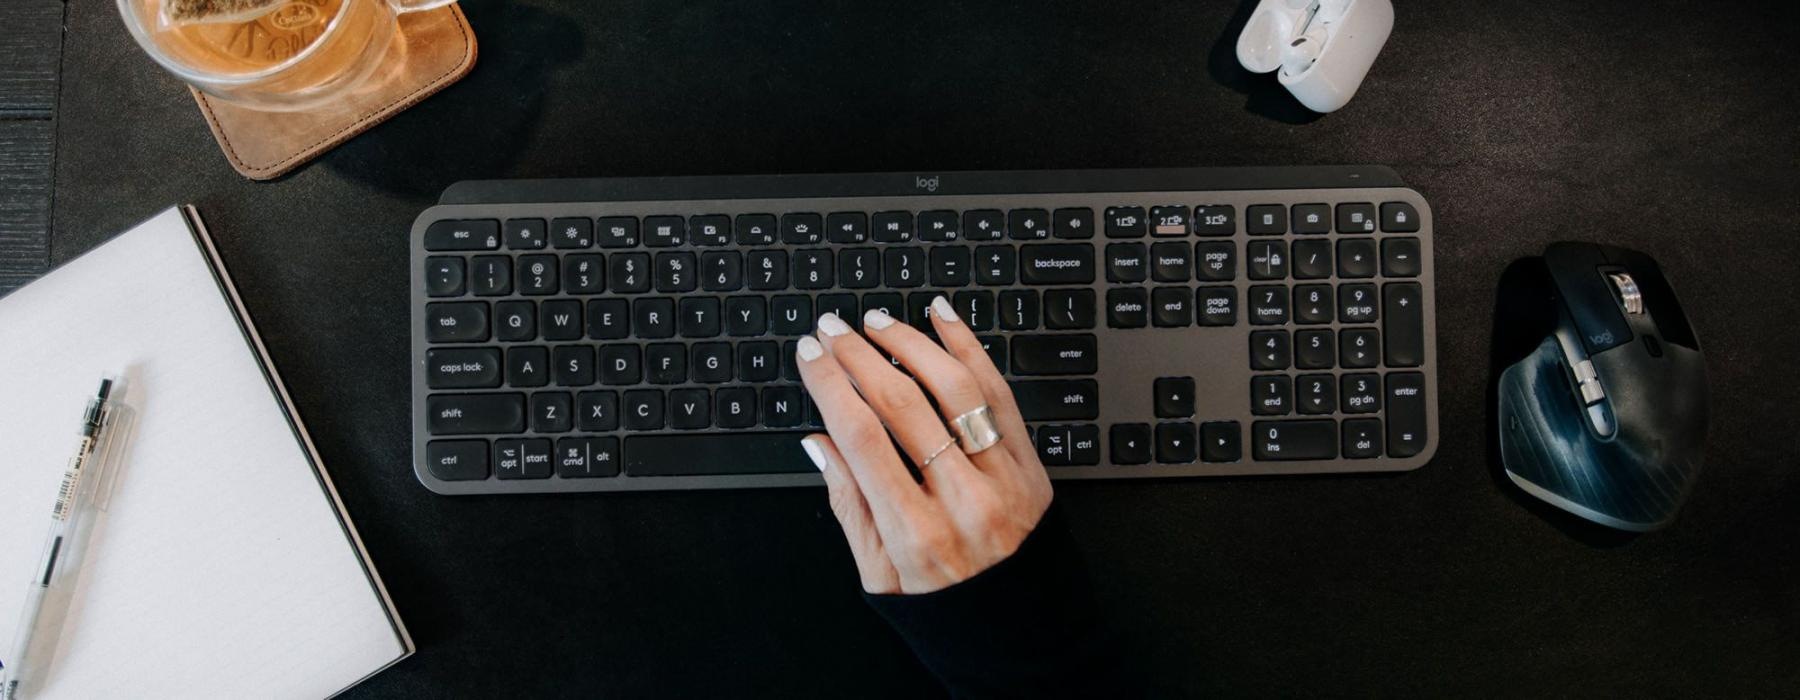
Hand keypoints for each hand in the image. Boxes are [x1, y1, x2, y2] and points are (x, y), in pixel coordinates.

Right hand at [796, 296, 1052, 594]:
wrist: (1029, 638)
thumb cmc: (950, 611)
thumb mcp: (882, 578)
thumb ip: (850, 507)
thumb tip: (819, 443)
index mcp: (916, 533)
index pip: (863, 438)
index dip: (830, 386)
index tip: (811, 355)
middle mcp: (963, 501)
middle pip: (903, 406)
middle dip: (860, 357)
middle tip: (833, 327)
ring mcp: (1004, 479)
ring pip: (956, 390)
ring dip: (912, 345)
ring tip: (878, 322)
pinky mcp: (1033, 466)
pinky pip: (1001, 395)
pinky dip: (970, 350)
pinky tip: (943, 321)